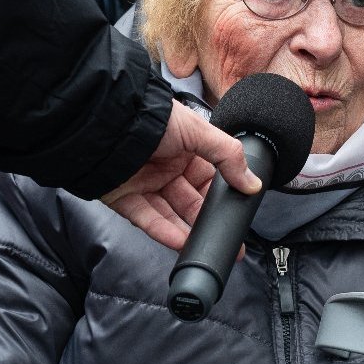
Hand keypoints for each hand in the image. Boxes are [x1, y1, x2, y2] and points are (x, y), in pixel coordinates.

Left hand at [99, 102, 259, 249]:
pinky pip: (147, 220)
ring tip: (204, 246)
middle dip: (207, 221)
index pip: (209, 180)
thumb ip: (229, 156)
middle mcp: (166, 168)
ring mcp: (145, 184)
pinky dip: (163, 232)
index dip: (222, 197)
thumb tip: (253, 183)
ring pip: (170, 214)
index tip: (236, 213)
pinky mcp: (125, 198)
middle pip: (191, 201)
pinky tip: (180, 242)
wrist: (110, 122)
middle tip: (226, 239)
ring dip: (187, 232)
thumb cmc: (152, 117)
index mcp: (186, 150)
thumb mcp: (199, 131)